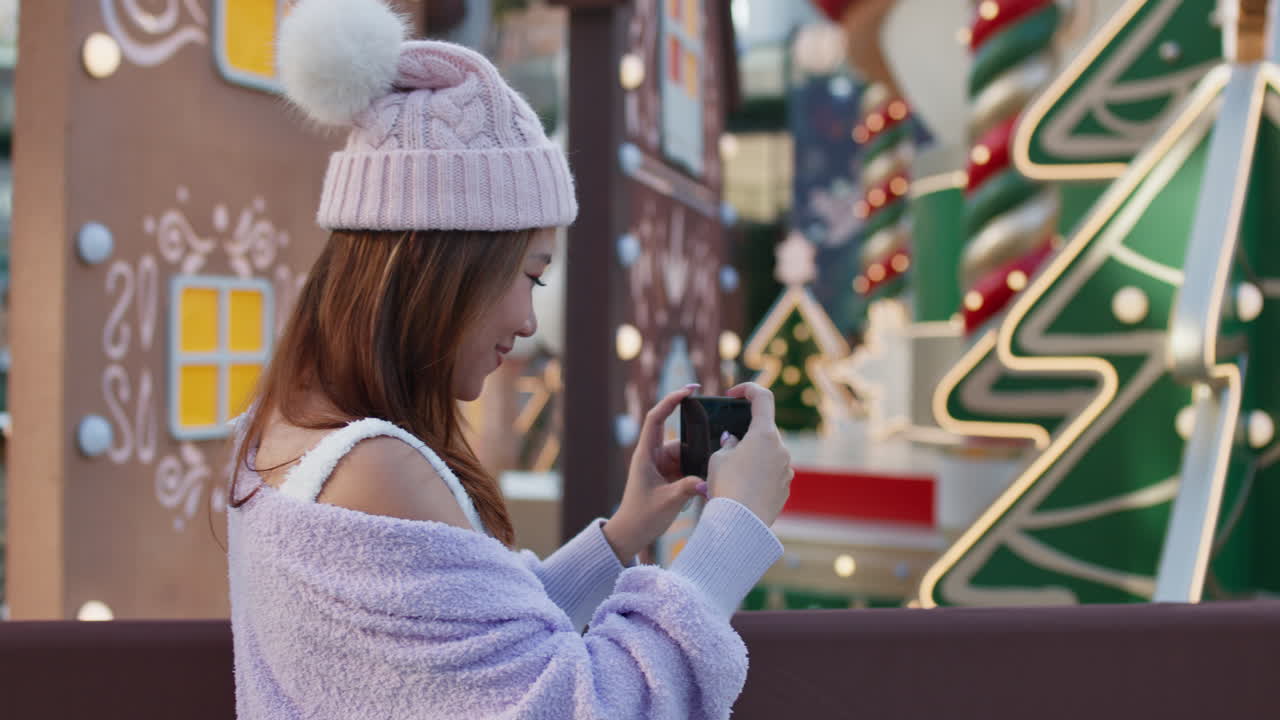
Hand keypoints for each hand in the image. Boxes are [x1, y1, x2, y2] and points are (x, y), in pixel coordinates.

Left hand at [603, 384, 704, 561]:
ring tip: (702, 480)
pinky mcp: (667, 476)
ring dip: (696, 465)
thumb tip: (706, 482)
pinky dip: (695, 474)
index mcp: (645, 454)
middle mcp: (652, 456)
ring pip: (685, 455)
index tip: (689, 390)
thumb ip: (688, 489)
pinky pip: (685, 467)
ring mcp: (660, 466)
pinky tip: (702, 486)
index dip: (671, 400)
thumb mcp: (667, 502)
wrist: (630, 534)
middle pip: (678, 439)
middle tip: (712, 446)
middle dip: (695, 443)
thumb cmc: (642, 517)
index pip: (656, 418)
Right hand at [706, 383, 791, 525]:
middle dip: (745, 434)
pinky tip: (741, 489)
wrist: (741, 524)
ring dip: (752, 456)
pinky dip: (758, 475)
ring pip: (768, 454)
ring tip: (731, 473)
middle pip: (763, 430)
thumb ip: (727, 444)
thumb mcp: (718, 459)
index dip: (748, 390)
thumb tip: (734, 441)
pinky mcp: (785, 488)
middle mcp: (781, 449)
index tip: (734, 395)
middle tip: (725, 446)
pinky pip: (771, 474)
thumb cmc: (727, 486)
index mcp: (764, 434)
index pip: (762, 397)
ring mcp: (786, 469)